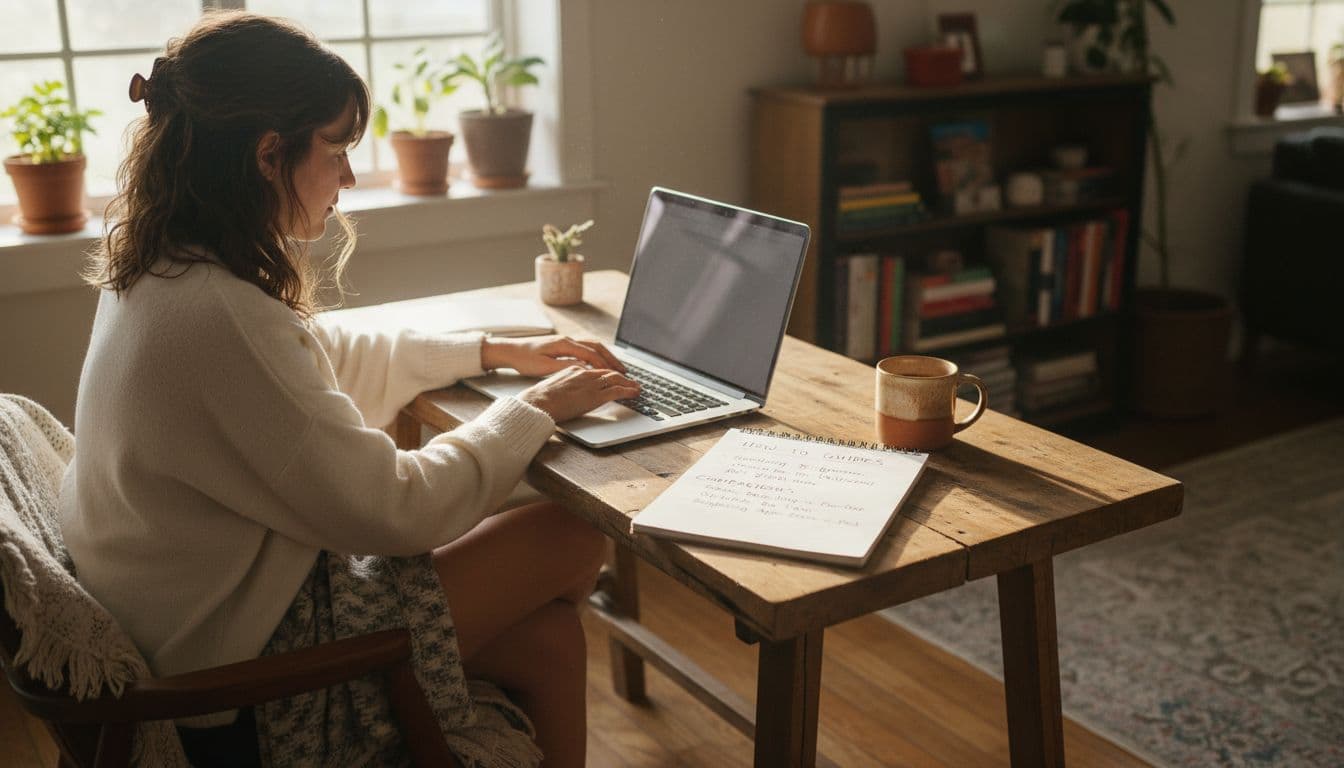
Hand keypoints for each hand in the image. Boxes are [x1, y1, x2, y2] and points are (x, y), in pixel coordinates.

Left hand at [481, 335, 626, 376]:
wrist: (511, 351)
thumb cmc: (525, 359)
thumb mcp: (545, 366)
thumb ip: (566, 366)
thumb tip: (585, 368)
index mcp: (564, 344)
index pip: (591, 354)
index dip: (605, 365)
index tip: (616, 375)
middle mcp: (568, 340)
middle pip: (597, 347)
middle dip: (611, 359)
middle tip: (623, 371)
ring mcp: (566, 341)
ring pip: (593, 346)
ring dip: (606, 356)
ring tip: (617, 368)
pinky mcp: (564, 346)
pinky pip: (586, 348)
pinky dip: (597, 355)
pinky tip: (600, 365)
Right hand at [517, 365, 641, 422]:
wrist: (538, 402)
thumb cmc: (540, 399)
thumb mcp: (554, 386)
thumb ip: (566, 386)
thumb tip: (570, 392)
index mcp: (574, 370)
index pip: (596, 369)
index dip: (607, 372)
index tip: (614, 376)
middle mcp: (584, 373)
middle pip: (608, 372)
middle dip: (621, 376)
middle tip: (630, 381)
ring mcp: (590, 384)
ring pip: (616, 379)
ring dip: (628, 383)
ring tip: (636, 387)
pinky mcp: (595, 396)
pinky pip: (617, 391)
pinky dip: (628, 391)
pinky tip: (634, 393)